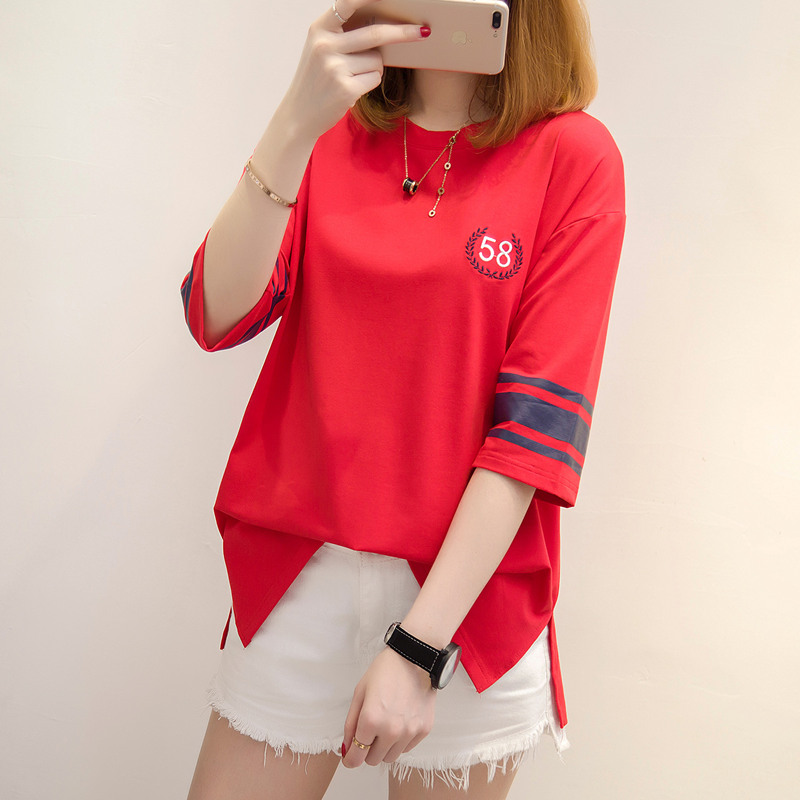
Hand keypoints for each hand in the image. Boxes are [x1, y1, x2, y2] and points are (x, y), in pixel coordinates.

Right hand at [279, 0, 428, 143]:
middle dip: (403, 32)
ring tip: (352, 77)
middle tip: (423, 30)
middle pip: (376, 33)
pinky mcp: (346, 89)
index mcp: (319, 30)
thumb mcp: (321, 49)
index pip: (347, 3)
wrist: (299, 115)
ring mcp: (335, 68)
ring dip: (373, 68)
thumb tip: (384, 24)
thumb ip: (343, 34)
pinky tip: (353, 88)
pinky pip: (375, 78)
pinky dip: (370, 83)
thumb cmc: (316, 80)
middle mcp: (325, 45)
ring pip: (377, 60)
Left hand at [341, 645, 435, 766]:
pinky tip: (400, 721)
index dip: (350, 758)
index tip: (350, 755)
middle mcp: (391, 730)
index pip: (356, 757)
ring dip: (384, 747)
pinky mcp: (424, 729)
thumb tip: (347, 749)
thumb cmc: (385, 671)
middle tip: (370, 732)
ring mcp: (410, 731)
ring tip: (386, 724)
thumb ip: (350, 724)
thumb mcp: (360, 693)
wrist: (414, 658)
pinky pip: (406, 748)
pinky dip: (400, 741)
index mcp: (371, 720)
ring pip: (390, 757)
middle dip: (367, 749)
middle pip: (373, 760)